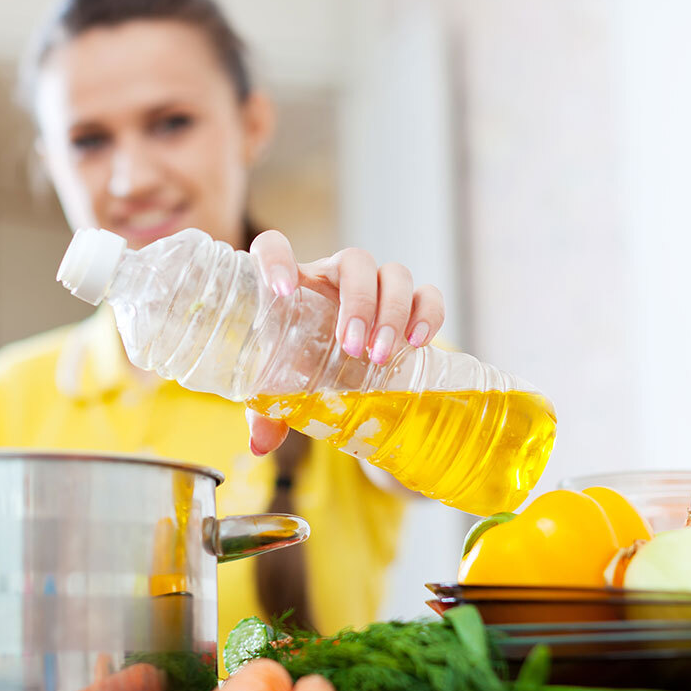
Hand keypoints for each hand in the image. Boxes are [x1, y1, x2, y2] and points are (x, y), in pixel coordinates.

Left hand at [245, 230, 445, 455]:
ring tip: (381, 356)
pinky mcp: (409, 306)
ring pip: (393, 274)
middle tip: (352, 347)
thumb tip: (261, 444)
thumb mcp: (282, 391)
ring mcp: (375, 288)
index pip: (275, 247)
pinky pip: (428, 294)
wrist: (345, 379)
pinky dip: (429, 313)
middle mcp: (334, 278)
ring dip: (392, 312)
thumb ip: (267, 412)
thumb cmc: (302, 373)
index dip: (275, 257)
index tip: (280, 290)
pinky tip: (419, 343)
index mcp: (294, 286)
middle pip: (354, 261)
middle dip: (359, 301)